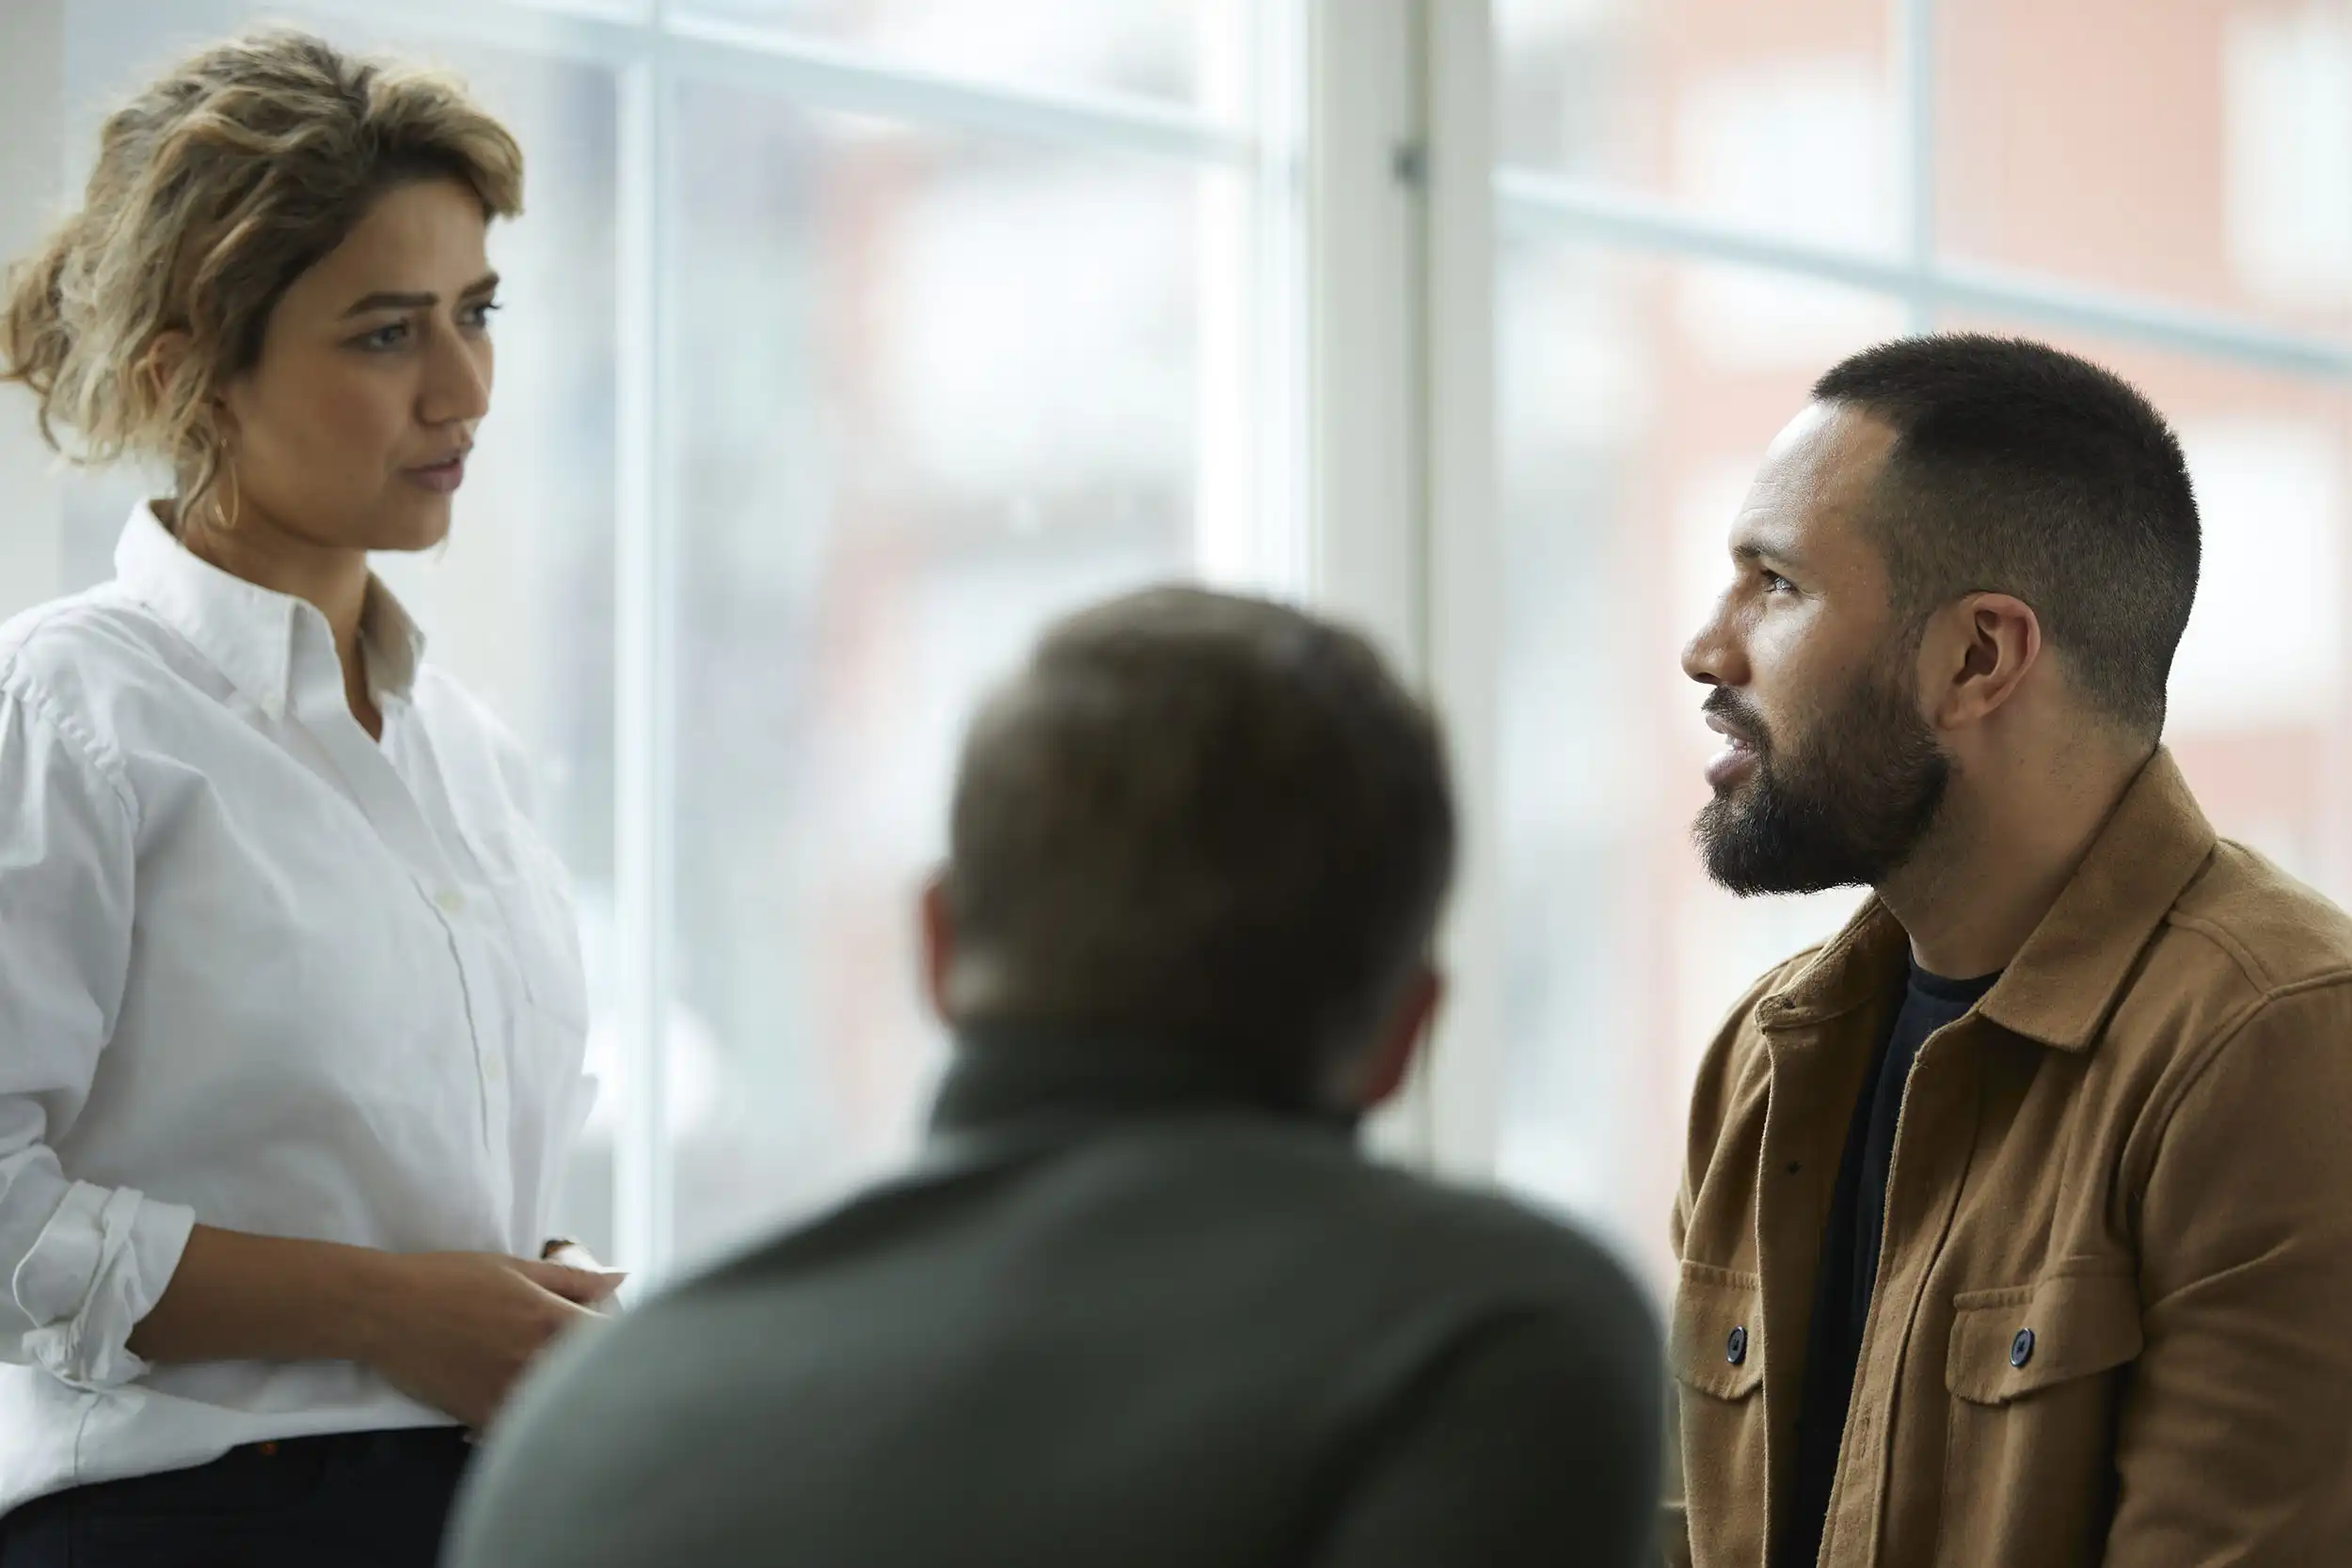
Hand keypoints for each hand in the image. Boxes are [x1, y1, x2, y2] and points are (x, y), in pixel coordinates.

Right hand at [361, 1251, 625, 1428]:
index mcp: (551, 1319)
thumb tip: (620, 1278)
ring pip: (558, 1408)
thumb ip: (573, 1279)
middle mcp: (536, 1360)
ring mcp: (508, 1392)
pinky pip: (518, 1429)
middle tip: (582, 1360)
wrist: (387, 1310)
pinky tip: (522, 1406)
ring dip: (563, 1398)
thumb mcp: (515, 1269)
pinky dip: (527, 1421)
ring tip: (552, 1382)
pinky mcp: (480, 1415)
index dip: (618, 1337)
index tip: (606, 1334)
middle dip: (595, 1369)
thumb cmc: (450, 1280)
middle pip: (591, 1376)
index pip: (612, 1340)